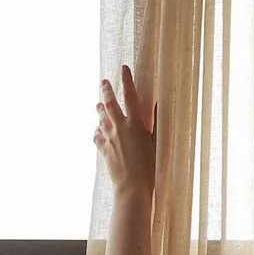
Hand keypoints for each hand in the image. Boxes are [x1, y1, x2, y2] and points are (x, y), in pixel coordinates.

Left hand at [93, 65, 158, 195]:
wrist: (132, 186)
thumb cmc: (150, 166)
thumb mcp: (156, 142)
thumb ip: (153, 123)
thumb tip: (156, 106)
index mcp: (135, 123)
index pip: (131, 96)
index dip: (127, 80)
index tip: (124, 68)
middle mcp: (119, 127)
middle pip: (110, 103)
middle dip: (106, 90)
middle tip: (103, 81)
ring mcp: (109, 138)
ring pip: (101, 118)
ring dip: (100, 110)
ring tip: (98, 104)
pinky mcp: (103, 149)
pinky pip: (96, 136)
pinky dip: (97, 131)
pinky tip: (98, 131)